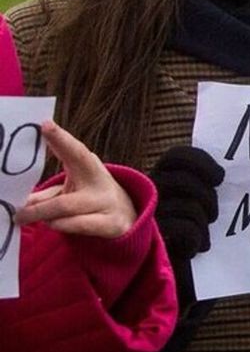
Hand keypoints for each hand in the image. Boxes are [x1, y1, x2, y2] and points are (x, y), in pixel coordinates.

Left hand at [14, 121, 136, 238]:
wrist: (129, 215)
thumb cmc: (92, 197)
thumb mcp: (71, 189)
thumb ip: (47, 195)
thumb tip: (21, 203)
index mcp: (88, 167)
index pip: (74, 152)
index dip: (60, 139)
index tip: (45, 124)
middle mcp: (101, 184)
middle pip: (63, 200)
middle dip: (37, 210)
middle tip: (18, 215)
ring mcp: (108, 205)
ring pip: (65, 214)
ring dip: (47, 218)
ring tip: (41, 219)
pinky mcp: (113, 224)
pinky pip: (78, 227)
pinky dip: (61, 226)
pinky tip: (57, 224)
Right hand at [151, 145, 224, 302]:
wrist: (182, 281)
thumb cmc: (198, 241)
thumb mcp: (205, 209)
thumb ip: (210, 187)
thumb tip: (238, 167)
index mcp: (163, 182)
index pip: (177, 156)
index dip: (200, 161)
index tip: (220, 177)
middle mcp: (150, 196)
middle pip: (182, 178)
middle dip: (207, 196)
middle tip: (215, 215)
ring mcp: (149, 217)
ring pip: (187, 205)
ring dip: (204, 222)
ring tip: (206, 238)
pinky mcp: (151, 240)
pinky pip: (184, 228)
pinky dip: (197, 239)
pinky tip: (196, 250)